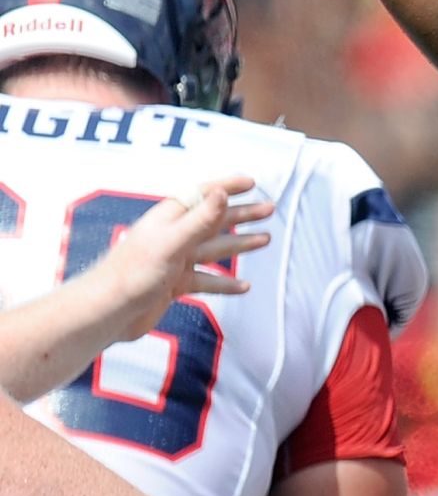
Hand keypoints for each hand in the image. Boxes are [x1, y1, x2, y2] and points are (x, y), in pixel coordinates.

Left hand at [96, 179, 273, 340]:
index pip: (204, 195)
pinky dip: (226, 282)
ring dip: (240, 244)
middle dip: (242, 214)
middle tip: (270, 209)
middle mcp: (175, 236)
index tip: (252, 182)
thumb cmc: (134, 274)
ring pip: (215, 249)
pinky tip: (244, 286)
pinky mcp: (174, 284)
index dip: (228, 187)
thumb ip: (200, 219)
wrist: (108, 313)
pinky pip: (207, 280)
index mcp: (171, 219)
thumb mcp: (172, 242)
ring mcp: (175, 261)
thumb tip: (222, 192)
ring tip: (266, 239)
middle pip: (215, 221)